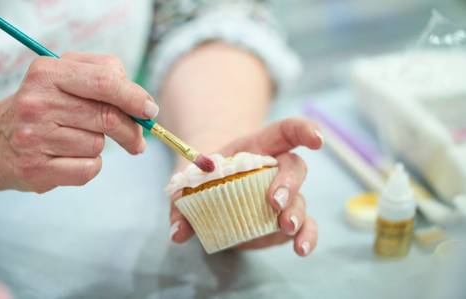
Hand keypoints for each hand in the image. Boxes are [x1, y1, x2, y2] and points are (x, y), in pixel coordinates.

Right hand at [0, 52, 157, 194]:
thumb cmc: (44, 107)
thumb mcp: (66, 79)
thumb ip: (106, 80)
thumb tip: (145, 106)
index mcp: (48, 73)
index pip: (105, 81)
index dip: (135, 97)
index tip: (150, 110)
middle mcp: (37, 103)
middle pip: (108, 117)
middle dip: (131, 130)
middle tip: (136, 139)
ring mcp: (34, 138)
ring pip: (97, 145)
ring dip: (100, 146)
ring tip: (78, 140)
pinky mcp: (36, 169)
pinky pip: (88, 169)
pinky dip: (90, 165)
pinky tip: (72, 158)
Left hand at [168, 118, 322, 256]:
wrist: (210, 189)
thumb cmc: (203, 178)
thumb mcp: (186, 186)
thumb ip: (181, 205)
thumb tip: (177, 233)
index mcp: (257, 148)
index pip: (285, 132)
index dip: (303, 130)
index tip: (316, 139)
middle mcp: (275, 169)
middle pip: (293, 167)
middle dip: (288, 183)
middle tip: (274, 201)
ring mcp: (283, 196)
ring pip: (300, 199)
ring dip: (296, 213)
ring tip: (285, 226)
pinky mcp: (283, 220)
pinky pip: (304, 226)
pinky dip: (307, 236)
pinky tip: (301, 248)